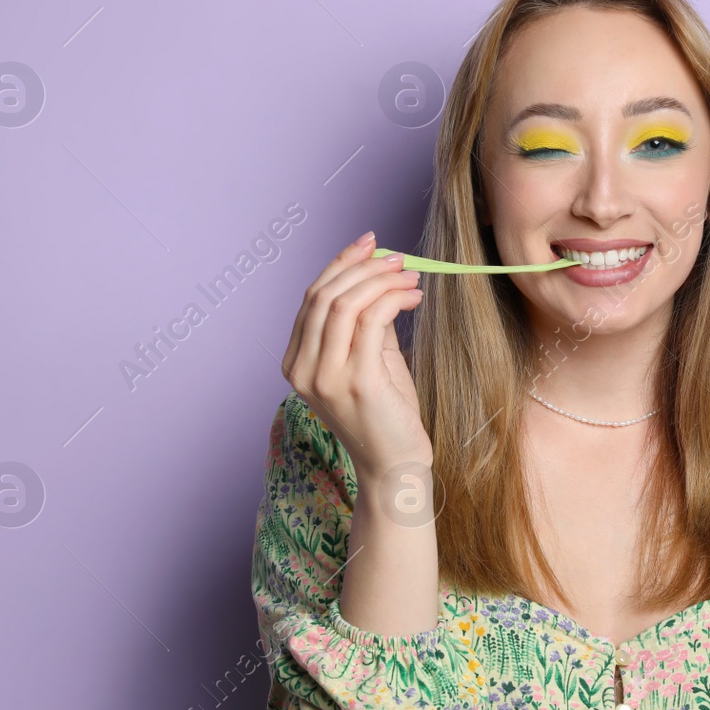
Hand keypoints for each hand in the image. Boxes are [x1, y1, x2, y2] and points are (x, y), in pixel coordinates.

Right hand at [281, 231, 431, 478]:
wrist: (396, 465)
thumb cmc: (385, 414)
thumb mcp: (370, 359)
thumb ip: (365, 321)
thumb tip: (378, 274)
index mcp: (296, 364)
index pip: (311, 299)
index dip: (340, 264)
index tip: (369, 243)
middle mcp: (302, 370)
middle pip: (324, 295)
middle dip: (363, 267)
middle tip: (399, 258)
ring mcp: (325, 378)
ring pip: (346, 303)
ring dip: (382, 280)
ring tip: (411, 276)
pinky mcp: (357, 382)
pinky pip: (371, 321)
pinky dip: (393, 299)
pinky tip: (413, 297)